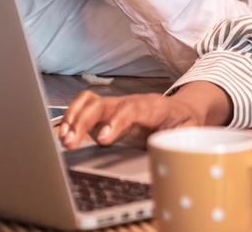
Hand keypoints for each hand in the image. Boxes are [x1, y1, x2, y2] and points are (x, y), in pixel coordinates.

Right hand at [56, 82, 231, 149]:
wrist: (180, 110)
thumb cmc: (183, 122)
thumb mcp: (190, 130)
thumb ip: (184, 138)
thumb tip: (176, 149)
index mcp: (152, 107)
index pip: (131, 109)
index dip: (116, 121)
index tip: (104, 139)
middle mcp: (129, 103)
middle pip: (103, 104)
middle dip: (85, 121)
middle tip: (71, 142)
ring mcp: (115, 107)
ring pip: (90, 103)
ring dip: (74, 118)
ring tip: (63, 139)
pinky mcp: (106, 115)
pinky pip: (84, 109)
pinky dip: (70, 119)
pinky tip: (61, 134)